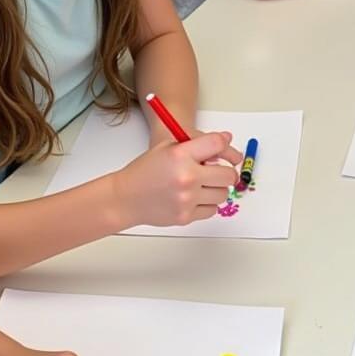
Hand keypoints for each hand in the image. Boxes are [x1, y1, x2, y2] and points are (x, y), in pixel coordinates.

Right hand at [112, 131, 240, 227]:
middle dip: (226, 173)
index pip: (218, 144)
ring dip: (217, 189)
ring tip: (202, 186)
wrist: (125, 198)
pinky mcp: (186, 216)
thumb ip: (197, 143)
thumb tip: (227, 139)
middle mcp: (186, 176)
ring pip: (223, 194)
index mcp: (181, 154)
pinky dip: (207, 204)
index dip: (226, 146)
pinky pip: (212, 210)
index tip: (225, 151)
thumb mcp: (168, 147)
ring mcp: (187, 199)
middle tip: (219, 173)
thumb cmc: (146, 171)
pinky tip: (194, 198)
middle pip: (228, 175)